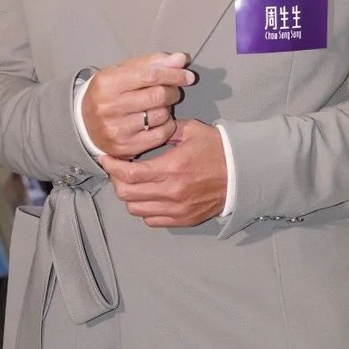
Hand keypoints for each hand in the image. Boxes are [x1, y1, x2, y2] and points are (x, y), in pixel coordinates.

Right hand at [82, 51, 194, 159]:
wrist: (84, 122)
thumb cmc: (109, 92)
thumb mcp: (123, 71)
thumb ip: (152, 63)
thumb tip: (181, 59)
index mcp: (108, 83)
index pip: (150, 75)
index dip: (173, 74)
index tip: (187, 75)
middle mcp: (109, 107)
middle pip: (158, 96)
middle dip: (172, 91)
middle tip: (172, 91)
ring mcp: (117, 129)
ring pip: (160, 115)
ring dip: (168, 108)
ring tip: (159, 105)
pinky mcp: (125, 147)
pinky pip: (160, 135)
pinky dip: (167, 125)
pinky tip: (159, 120)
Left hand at [98, 118, 226, 225]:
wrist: (243, 173)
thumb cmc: (217, 148)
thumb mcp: (191, 130)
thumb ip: (164, 129)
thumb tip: (144, 129)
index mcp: (172, 168)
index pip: (129, 174)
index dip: (112, 167)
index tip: (106, 158)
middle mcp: (172, 192)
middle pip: (127, 195)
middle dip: (116, 180)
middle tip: (117, 169)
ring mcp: (178, 209)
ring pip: (136, 210)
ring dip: (129, 196)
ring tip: (132, 182)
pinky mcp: (184, 219)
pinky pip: (152, 220)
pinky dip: (144, 208)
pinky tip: (148, 194)